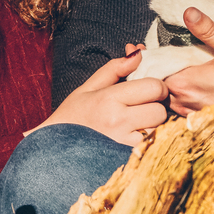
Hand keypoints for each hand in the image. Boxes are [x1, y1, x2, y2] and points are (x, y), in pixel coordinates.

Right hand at [41, 47, 168, 146]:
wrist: (53, 152)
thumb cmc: (71, 118)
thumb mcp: (88, 87)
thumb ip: (115, 68)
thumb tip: (139, 52)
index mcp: (109, 99)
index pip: (154, 88)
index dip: (156, 87)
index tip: (149, 90)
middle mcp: (118, 122)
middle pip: (160, 111)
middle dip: (156, 108)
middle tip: (143, 109)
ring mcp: (122, 145)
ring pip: (158, 132)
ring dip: (153, 128)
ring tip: (136, 127)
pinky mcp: (125, 161)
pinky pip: (150, 149)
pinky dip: (148, 144)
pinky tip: (134, 141)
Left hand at [163, 8, 213, 149]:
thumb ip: (207, 30)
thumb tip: (189, 12)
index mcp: (185, 83)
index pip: (155, 70)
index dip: (152, 59)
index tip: (150, 49)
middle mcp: (184, 101)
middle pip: (160, 84)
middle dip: (161, 70)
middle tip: (165, 56)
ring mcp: (192, 113)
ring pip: (170, 97)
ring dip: (171, 84)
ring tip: (181, 69)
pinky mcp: (201, 120)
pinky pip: (182, 107)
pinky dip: (182, 96)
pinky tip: (194, 86)